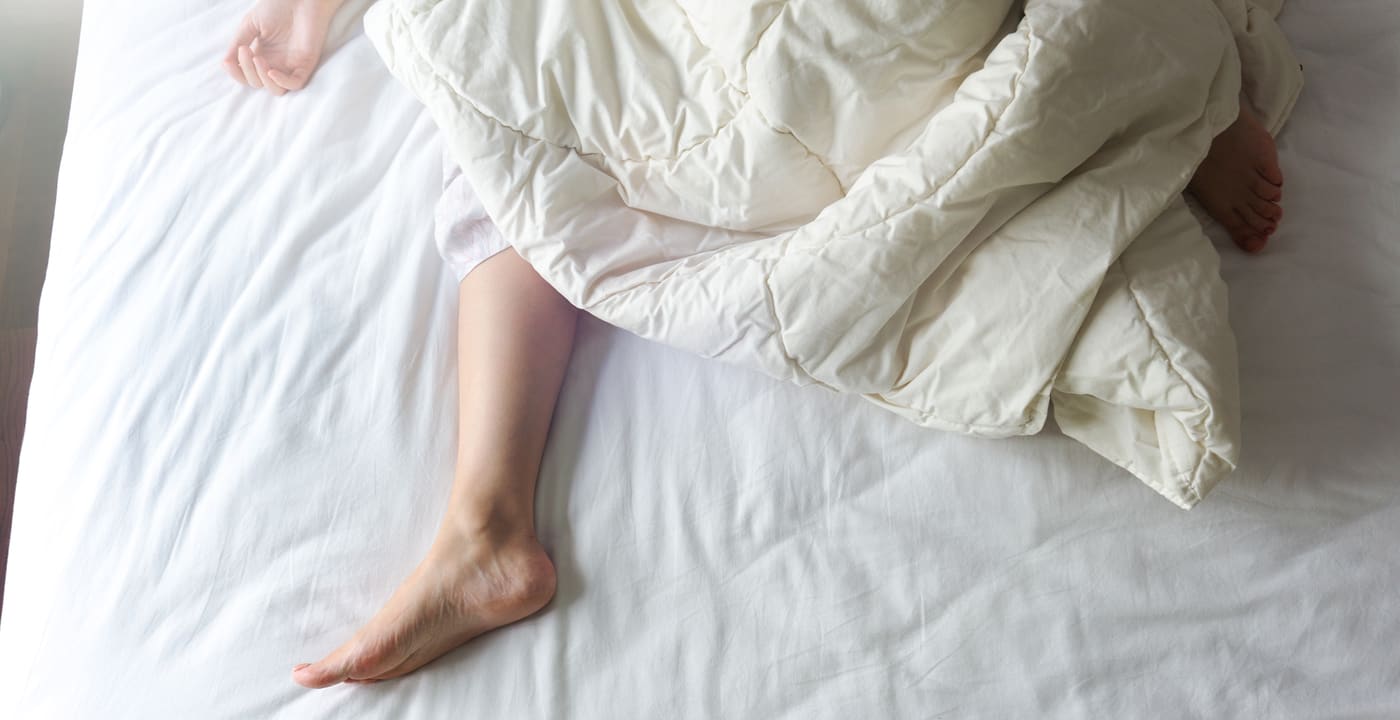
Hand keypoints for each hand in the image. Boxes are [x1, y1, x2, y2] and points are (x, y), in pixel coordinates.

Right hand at [223, 0, 341, 95]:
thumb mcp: (250, 24)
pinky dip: (282, 82)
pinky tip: (272, 71)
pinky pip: (295, 84)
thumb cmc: (277, 7)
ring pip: (276, 90)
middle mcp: (275, 64)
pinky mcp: (306, 64)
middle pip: (258, 83)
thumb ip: (238, 43)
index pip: (246, 76)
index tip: (228, 61)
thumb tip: (226, 64)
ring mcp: (291, 66)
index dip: (236, 73)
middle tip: (245, 50)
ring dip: (262, 79)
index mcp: (261, 55)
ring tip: (258, 59)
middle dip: (247, 70)